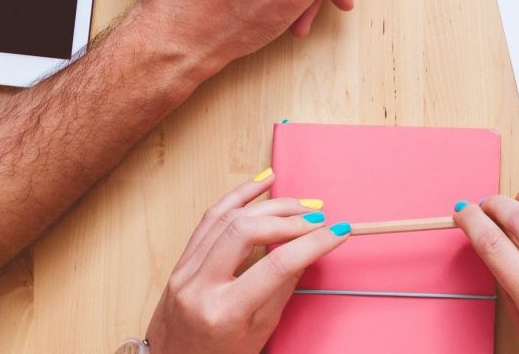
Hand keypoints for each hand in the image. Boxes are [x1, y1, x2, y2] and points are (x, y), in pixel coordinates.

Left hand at [145, 175, 348, 353]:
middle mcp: (199, 286)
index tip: (336, 232)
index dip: (312, 244)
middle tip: (318, 218)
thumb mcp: (258, 333)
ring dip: (268, 205)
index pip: (276, 266)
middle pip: (247, 231)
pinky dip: (238, 196)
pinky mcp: (181, 261)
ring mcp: (185, 271)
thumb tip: (305, 252)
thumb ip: (281, 290)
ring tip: (300, 204)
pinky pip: (209, 219)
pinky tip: (263, 184)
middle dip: (289, 219)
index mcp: (224, 312)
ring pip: (227, 218)